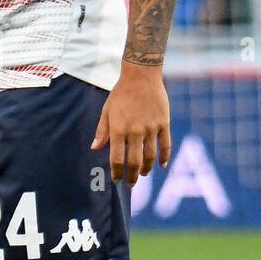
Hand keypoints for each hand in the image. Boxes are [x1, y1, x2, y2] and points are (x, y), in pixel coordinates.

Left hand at [91, 61, 170, 185]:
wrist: (141, 76)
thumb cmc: (121, 93)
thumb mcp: (107, 110)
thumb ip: (102, 131)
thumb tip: (94, 148)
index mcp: (118, 129)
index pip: (117, 158)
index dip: (116, 172)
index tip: (116, 180)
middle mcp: (135, 131)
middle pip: (134, 162)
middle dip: (132, 176)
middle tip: (130, 184)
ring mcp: (151, 128)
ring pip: (150, 156)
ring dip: (146, 169)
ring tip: (143, 174)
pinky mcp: (163, 123)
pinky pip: (165, 145)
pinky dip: (164, 157)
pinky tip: (161, 165)